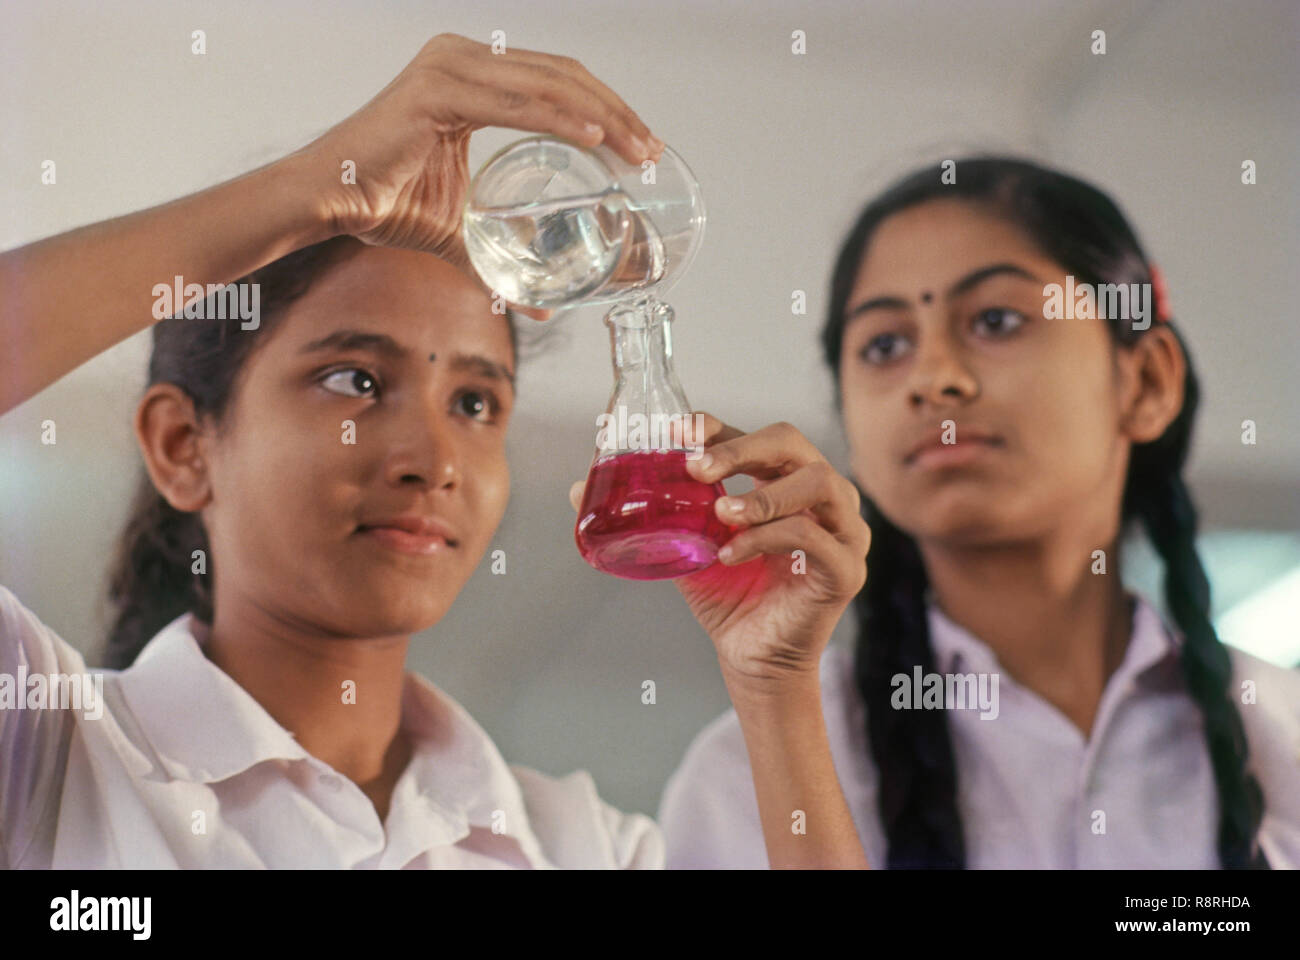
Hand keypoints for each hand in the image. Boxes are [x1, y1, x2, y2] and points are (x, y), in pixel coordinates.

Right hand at [293, 33, 663, 317]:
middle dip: (615, 112)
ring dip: (600, 115)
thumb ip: (502, 258)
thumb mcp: (462, 232)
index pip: (555, 82)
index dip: (605, 110)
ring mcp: (449, 66)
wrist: (327, 203)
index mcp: (472, 77)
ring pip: (547, 82)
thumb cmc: (382, 205)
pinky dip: (558, 119)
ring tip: (635, 148)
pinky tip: (593, 139)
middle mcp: (463, 59)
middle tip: (651, 151)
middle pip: (561, 74)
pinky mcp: (436, 89)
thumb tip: (540, 307)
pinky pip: (512, 102)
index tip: (641, 144)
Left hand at [569, 414, 869, 695]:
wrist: (752, 658)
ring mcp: (842, 530)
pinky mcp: (846, 568)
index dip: (720, 427)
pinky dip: (766, 538)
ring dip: (764, 494)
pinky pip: (811, 536)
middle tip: (699, 468)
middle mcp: (821, 496)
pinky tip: (730, 554)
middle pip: (794, 443)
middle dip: (743, 448)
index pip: (757, 435)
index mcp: (785, 480)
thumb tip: (575, 488)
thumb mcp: (682, 546)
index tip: (678, 431)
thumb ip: (647, 514)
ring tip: (722, 514)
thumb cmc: (728, 596)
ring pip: (817, 482)